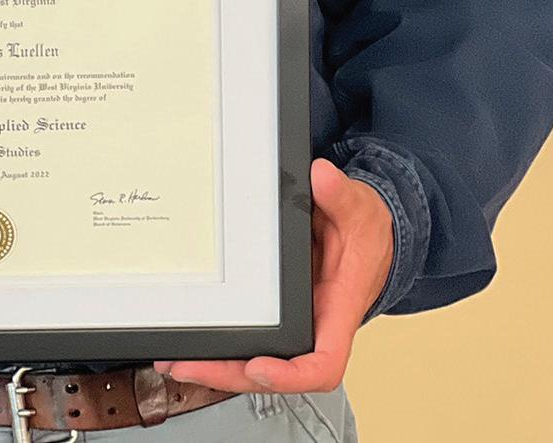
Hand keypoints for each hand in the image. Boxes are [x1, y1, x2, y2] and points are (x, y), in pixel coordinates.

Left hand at [155, 158, 392, 394]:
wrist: (371, 235)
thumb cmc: (366, 231)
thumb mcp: (358, 208)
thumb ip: (341, 195)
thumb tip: (321, 177)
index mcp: (338, 310)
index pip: (322, 364)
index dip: (290, 374)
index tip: (258, 366)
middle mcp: (316, 325)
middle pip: (277, 371)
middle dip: (232, 373)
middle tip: (192, 365)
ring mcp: (298, 322)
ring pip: (261, 362)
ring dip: (221, 367)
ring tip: (181, 362)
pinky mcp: (283, 313)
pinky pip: (255, 340)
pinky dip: (227, 346)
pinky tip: (197, 346)